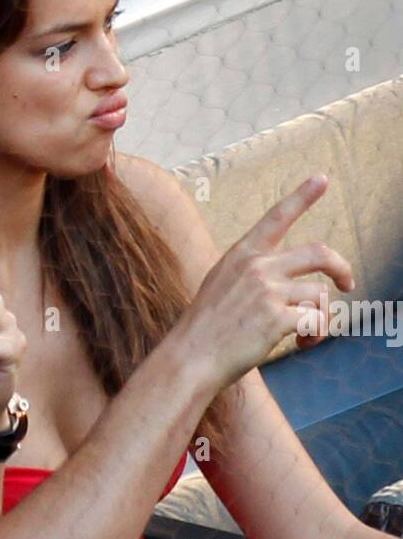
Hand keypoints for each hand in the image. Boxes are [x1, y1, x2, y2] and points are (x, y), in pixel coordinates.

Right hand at [176, 174, 354, 388]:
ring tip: (306, 335)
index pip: (277, 217)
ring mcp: (268, 291)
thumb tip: (288, 285)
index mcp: (242, 255)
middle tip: (347, 284)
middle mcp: (257, 267)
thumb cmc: (203, 330)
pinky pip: (316, 321)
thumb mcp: (219, 286)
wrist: (190, 358)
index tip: (322, 179)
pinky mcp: (277, 318)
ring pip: (319, 295)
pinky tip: (302, 343)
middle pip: (319, 253)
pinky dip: (316, 334)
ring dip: (321, 317)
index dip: (302, 196)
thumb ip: (250, 275)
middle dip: (341, 268)